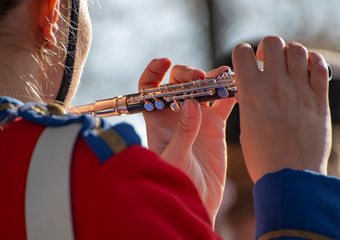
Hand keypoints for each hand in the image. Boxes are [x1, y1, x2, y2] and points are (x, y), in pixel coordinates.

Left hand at [138, 58, 235, 223]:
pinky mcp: (215, 126)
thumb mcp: (175, 157)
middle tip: (200, 78)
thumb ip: (183, 132)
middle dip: (188, 74)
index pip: (149, 88)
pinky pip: (223, 103)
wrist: (198, 201)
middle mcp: (176, 115)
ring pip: (202, 89)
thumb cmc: (177, 182)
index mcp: (157, 120)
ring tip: (223, 75)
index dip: (154, 72)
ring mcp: (197, 119)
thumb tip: (189, 104)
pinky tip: (237, 86)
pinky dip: (230, 93)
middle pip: (178, 83)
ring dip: (211, 79)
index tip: (165, 62)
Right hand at [232, 36, 331, 181]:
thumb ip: (249, 102)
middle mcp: (275, 85)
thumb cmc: (263, 156)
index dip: (242, 53)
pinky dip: (312, 62)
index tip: (246, 62)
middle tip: (267, 61)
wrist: (291, 177)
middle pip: (272, 43)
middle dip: (267, 47)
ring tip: (287, 66)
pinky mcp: (319, 99)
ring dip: (289, 53)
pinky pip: (320, 66)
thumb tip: (251, 88)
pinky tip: (306, 72)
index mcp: (252, 93)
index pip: (242, 53)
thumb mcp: (246, 126)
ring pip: (297, 50)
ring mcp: (300, 90)